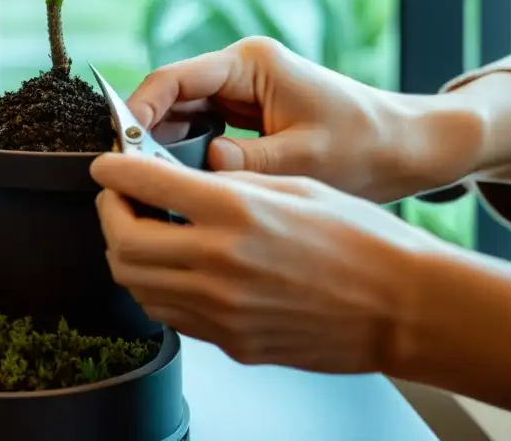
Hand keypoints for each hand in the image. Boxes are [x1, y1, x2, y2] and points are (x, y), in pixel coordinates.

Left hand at [91, 153, 444, 373]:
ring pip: (137, 286)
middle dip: (110, 215)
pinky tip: (178, 270)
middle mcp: (220, 263)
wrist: (404, 306)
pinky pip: (171, 316)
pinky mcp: (232, 342)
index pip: (142, 184)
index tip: (105, 167)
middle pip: (122, 242)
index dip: (112, 172)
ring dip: (128, 255)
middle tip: (118, 201)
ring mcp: (223, 311)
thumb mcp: (292, 184)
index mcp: (236, 212)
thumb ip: (228, 184)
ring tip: (144, 234)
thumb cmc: (362, 239)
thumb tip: (179, 181)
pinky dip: (159, 290)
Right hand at [129, 37, 484, 202]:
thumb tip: (200, 170)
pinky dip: (184, 155)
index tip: (119, 145)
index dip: (139, 108)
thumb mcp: (306, 159)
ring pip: (181, 116)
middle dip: (146, 133)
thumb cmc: (365, 146)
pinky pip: (199, 130)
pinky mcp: (245, 114)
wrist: (406, 147)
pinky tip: (176, 184)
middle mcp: (240, 71)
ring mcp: (242, 91)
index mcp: (252, 63)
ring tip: (146, 185)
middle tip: (127, 176)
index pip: (176, 78)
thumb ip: (247, 164)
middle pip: (171, 96)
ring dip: (163, 147)